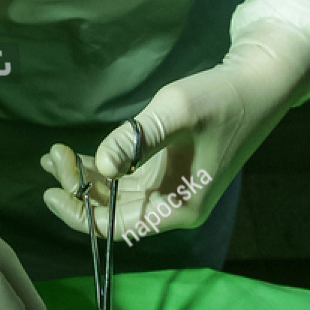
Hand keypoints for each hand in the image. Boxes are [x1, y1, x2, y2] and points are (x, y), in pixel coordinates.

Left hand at [42, 0, 309, 239]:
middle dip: (79, 190)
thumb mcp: (176, 112)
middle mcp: (174, 204)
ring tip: (52, 157)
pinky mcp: (169, 169)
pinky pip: (126, 178)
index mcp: (180, 206)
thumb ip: (136, 139)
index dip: (82, 216)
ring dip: (85, 179)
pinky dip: (101, 167)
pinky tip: (74, 154)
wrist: (258, 83)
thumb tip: (101, 165)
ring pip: (117, 195)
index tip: (52, 193)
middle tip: (52, 158)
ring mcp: (171, 188)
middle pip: (114, 212)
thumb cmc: (221, 98)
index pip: (118, 226)